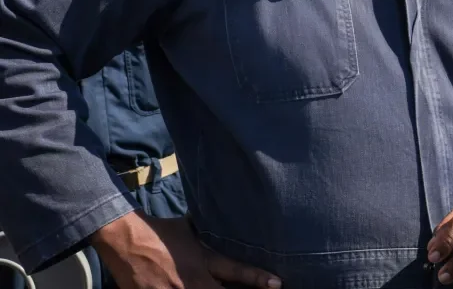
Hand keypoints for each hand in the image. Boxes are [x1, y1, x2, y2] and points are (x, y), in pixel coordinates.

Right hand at [90, 211, 281, 287]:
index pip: (236, 271)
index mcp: (203, 260)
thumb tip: (224, 221)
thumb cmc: (160, 231)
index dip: (258, 278)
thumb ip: (208, 235)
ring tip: (206, 287)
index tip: (277, 284)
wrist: (124, 238)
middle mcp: (192, 280)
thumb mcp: (190, 230)